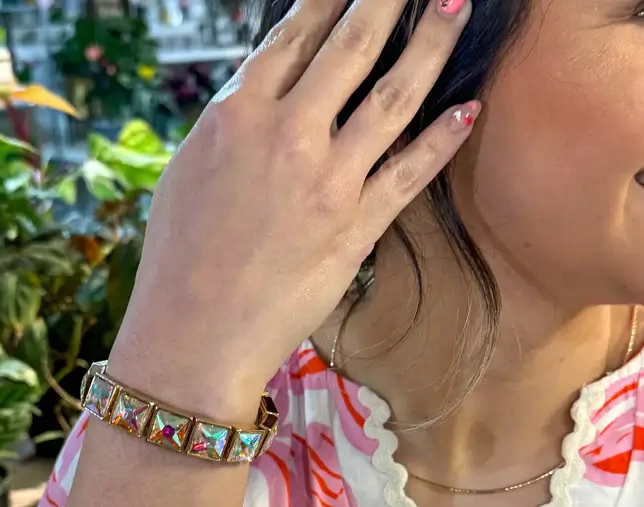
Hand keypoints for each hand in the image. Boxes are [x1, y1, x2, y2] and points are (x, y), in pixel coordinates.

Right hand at [114, 0, 475, 408]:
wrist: (193, 334)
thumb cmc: (178, 260)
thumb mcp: (189, 171)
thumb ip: (234, 124)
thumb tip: (266, 92)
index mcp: (235, 115)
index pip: (293, 36)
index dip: (327, 0)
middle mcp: (286, 135)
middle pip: (351, 47)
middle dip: (385, 1)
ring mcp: (326, 181)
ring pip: (393, 96)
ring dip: (431, 45)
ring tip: (455, 7)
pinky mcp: (355, 229)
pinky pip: (409, 174)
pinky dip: (443, 139)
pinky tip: (469, 110)